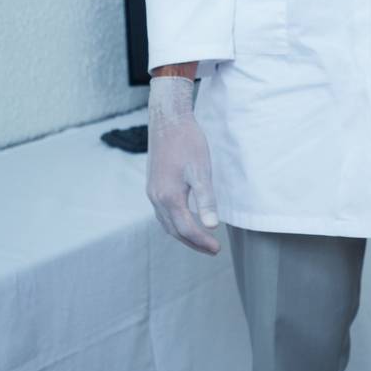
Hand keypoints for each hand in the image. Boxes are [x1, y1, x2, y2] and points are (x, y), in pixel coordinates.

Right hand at [146, 76, 219, 254]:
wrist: (168, 120)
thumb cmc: (187, 142)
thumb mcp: (201, 170)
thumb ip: (206, 199)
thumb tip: (211, 225)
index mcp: (169, 196)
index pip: (185, 229)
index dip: (202, 241)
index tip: (217, 249)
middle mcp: (157, 198)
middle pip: (174, 230)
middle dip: (193, 242)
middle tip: (212, 250)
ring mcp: (152, 192)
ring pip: (166, 223)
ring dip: (183, 234)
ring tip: (201, 240)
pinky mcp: (153, 185)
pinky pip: (162, 213)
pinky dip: (174, 222)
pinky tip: (185, 220)